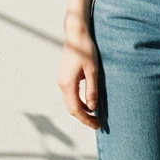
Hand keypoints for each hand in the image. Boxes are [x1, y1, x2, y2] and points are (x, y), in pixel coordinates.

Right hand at [58, 15, 100, 130]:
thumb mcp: (92, 71)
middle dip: (84, 118)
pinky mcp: (65, 78)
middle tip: (98, 124)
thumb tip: (92, 108)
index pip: (76, 109)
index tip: (97, 125)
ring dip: (82, 111)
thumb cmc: (85, 50)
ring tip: (95, 116)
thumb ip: (91, 90)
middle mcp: (62, 84)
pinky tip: (89, 104)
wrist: (75, 34)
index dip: (86, 120)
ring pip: (70, 103)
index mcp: (67, 84)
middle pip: (72, 108)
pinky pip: (71, 96)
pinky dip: (79, 103)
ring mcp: (62, 81)